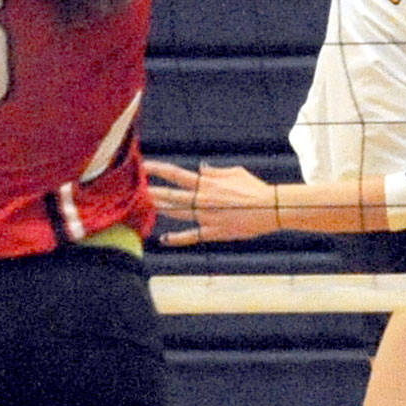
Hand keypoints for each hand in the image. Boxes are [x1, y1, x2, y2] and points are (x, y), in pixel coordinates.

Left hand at [144, 159, 279, 245]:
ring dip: (160, 209)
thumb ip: (214, 172)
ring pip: (176, 213)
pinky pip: (191, 236)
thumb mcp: (235, 172)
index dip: (158, 170)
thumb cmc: (254, 188)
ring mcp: (206, 217)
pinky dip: (176, 238)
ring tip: (147, 206)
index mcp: (207, 183)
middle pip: (170, 195)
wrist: (270, 208)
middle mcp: (202, 199)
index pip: (176, 174)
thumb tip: (200, 168)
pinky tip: (164, 239)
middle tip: (136, 189)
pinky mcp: (213, 232)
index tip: (144, 166)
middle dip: (152, 192)